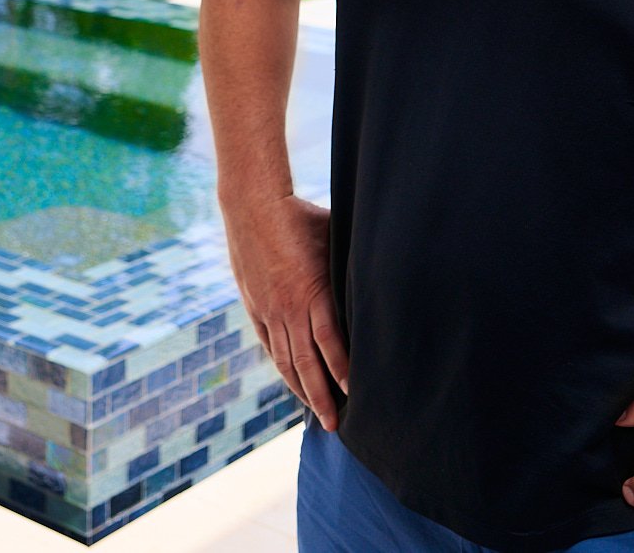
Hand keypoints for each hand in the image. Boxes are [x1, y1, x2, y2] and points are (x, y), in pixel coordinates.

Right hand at [221, 192, 349, 430]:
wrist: (252, 208)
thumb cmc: (302, 218)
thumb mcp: (333, 238)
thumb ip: (348, 266)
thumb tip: (381, 275)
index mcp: (311, 292)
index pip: (330, 342)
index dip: (342, 370)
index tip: (356, 393)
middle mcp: (288, 309)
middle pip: (306, 364)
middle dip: (321, 397)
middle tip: (335, 425)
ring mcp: (268, 312)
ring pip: (286, 361)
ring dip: (301, 390)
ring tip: (315, 413)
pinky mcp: (255, 309)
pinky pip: (271, 347)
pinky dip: (282, 369)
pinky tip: (292, 382)